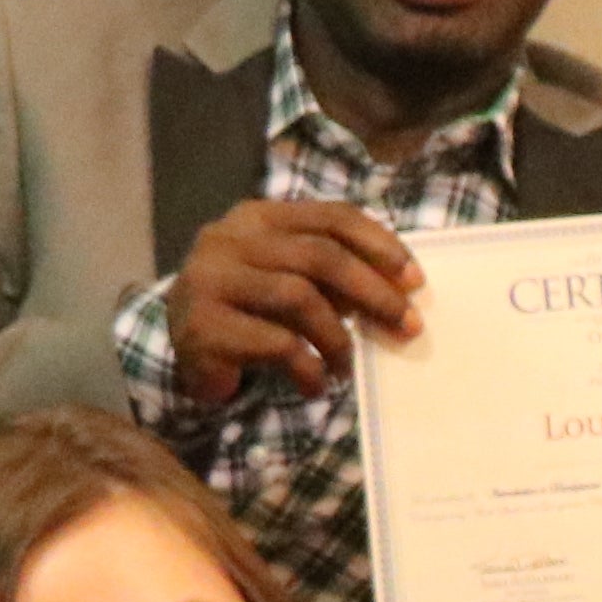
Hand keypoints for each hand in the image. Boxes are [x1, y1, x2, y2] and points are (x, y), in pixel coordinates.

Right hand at [162, 198, 424, 399]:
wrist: (186, 354)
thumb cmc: (250, 314)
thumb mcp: (291, 281)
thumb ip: (331, 273)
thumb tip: (400, 288)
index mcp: (256, 216)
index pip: (330, 216)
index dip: (379, 244)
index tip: (414, 279)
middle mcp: (228, 238)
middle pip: (319, 255)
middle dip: (372, 291)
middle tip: (406, 325)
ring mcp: (209, 279)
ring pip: (298, 296)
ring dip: (337, 337)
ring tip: (347, 366)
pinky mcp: (202, 326)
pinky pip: (275, 343)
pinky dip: (308, 367)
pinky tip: (316, 385)